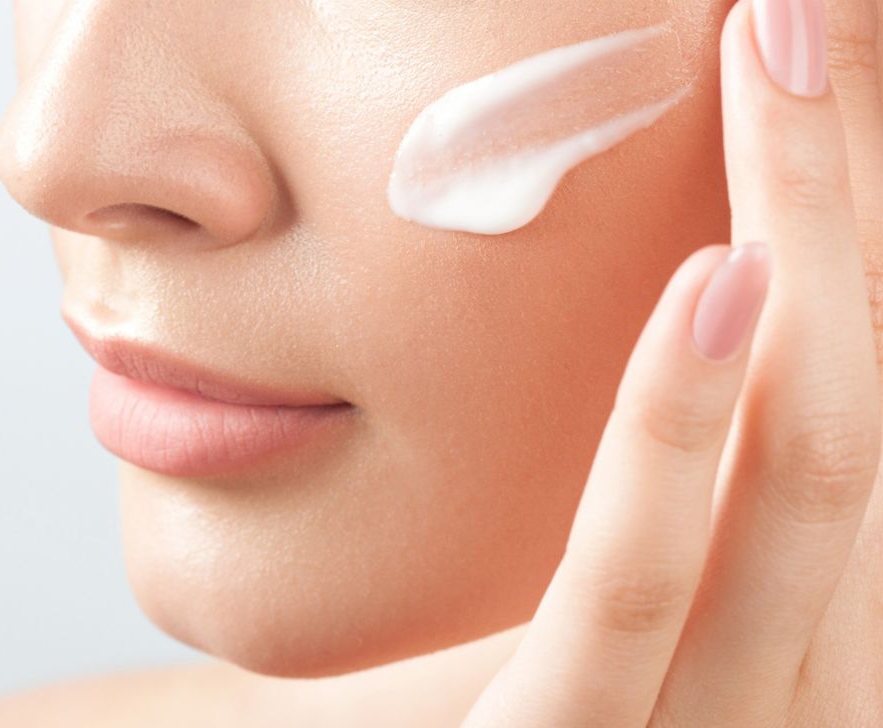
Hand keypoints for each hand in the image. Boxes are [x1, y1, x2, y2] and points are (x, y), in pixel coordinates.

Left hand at [459, 1, 882, 725]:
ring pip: (804, 487)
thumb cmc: (496, 683)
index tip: (812, 57)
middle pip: (857, 414)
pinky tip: (715, 283)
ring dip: (814, 257)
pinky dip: (682, 436)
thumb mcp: (615, 578)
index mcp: (814, 632)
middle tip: (804, 12)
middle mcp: (808, 682)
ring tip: (785, 76)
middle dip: (847, 193)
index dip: (854, 215)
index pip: (856, 394)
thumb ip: (674, 486)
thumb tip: (726, 285)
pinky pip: (633, 589)